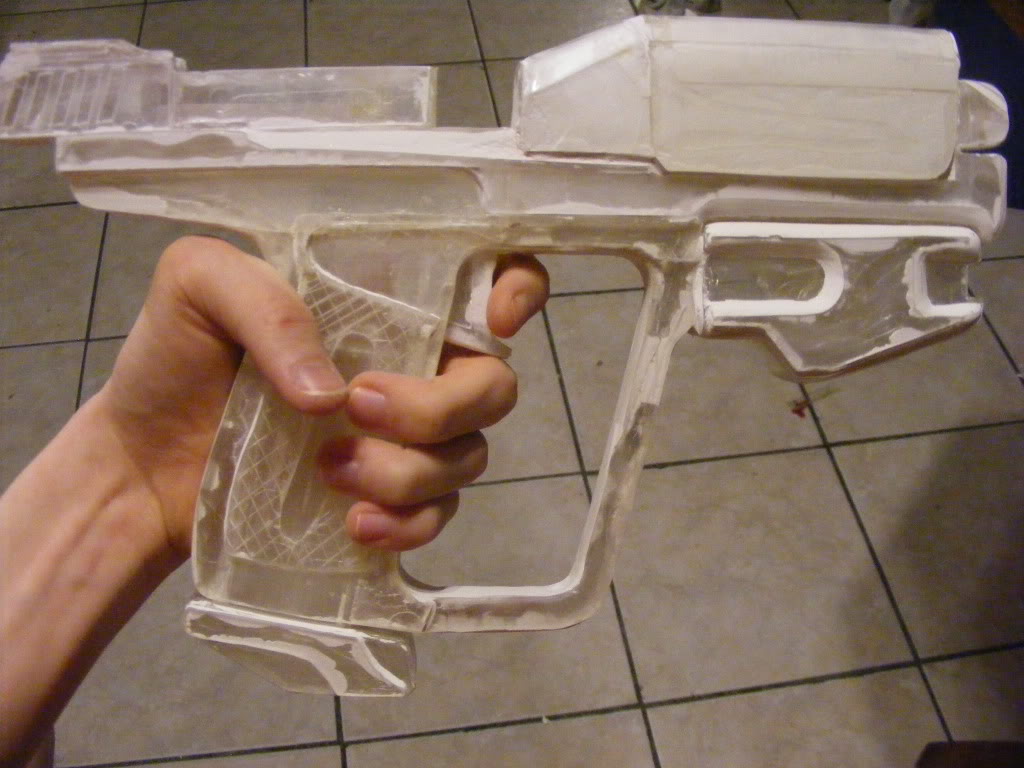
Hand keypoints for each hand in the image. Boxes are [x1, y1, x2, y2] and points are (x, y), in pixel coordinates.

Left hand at [94, 236, 547, 560]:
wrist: (143, 462)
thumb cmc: (174, 358)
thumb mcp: (197, 286)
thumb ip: (265, 302)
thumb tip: (332, 394)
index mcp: (383, 296)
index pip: (488, 272)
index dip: (520, 289)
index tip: (495, 323)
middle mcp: (412, 360)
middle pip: (493, 382)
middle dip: (440, 405)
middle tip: (360, 407)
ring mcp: (407, 435)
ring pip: (470, 454)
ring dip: (408, 470)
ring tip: (327, 470)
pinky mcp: (390, 496)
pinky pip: (440, 514)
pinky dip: (409, 523)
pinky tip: (354, 522)